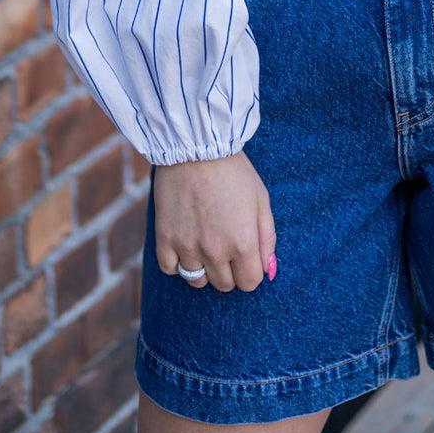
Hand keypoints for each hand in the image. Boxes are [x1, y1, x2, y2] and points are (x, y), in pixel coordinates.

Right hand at [153, 149, 277, 292]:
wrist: (197, 147)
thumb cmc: (233, 171)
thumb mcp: (261, 199)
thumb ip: (268, 238)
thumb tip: (268, 270)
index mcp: (243, 242)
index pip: (249, 283)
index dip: (250, 271)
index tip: (246, 255)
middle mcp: (215, 251)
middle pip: (224, 285)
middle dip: (229, 269)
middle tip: (225, 242)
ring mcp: (188, 246)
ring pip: (196, 281)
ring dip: (203, 267)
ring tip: (205, 240)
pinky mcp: (165, 239)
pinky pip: (171, 269)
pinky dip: (178, 261)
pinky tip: (186, 241)